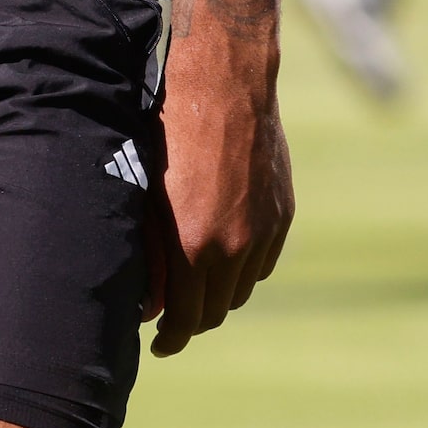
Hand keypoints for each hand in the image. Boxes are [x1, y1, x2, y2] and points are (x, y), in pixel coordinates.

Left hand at [145, 0, 293, 356]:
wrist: (223, 84)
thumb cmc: (169, 132)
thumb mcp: (146, 193)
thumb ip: (149, 250)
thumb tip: (147, 300)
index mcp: (195, 246)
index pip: (187, 319)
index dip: (171, 338)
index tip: (159, 343)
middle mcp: (235, 247)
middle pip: (217, 311)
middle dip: (192, 321)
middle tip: (173, 318)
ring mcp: (263, 232)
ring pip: (242, 289)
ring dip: (219, 296)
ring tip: (196, 287)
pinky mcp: (282, 214)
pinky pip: (263, 261)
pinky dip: (243, 269)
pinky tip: (223, 256)